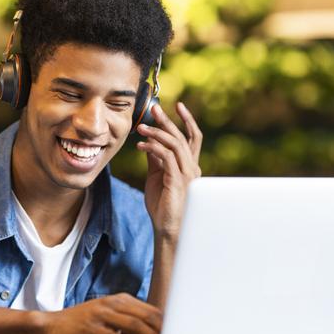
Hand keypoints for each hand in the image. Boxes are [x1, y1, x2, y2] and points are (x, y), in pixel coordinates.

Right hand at [40, 293, 162, 333]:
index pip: (148, 309)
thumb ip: (128, 323)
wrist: (52, 324)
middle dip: (161, 330)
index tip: (178, 333)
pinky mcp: (89, 328)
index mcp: (118, 299)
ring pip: (130, 323)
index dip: (164, 322)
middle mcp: (110, 303)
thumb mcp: (108, 317)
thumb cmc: (83, 324)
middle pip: (143, 315)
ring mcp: (99, 314)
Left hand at [136, 103, 201, 241]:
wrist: (167, 228)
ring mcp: (186, 174)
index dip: (187, 120)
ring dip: (157, 134)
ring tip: (141, 128)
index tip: (177, 106)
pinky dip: (153, 148)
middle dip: (168, 121)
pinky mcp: (177, 181)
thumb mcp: (156, 176)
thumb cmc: (162, 204)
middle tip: (154, 108)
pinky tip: (140, 146)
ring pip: (175, 145)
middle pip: (183, 137)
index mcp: (189, 165)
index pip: (192, 137)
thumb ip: (155, 159)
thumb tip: (148, 142)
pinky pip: (166, 158)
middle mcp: (191, 168)